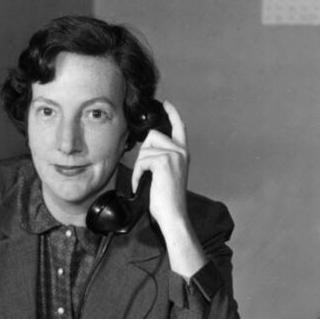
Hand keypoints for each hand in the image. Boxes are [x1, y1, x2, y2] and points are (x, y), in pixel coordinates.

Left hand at [131, 100, 205, 279]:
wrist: (173, 215)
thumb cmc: (166, 199)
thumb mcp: (165, 174)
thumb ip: (161, 159)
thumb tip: (146, 149)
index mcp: (183, 153)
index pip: (179, 127)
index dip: (173, 113)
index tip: (166, 103)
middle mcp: (181, 151)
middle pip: (152, 136)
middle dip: (143, 154)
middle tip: (146, 173)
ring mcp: (174, 155)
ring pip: (145, 149)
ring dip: (139, 167)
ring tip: (144, 182)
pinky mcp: (164, 161)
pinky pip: (141, 161)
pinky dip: (137, 174)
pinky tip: (142, 185)